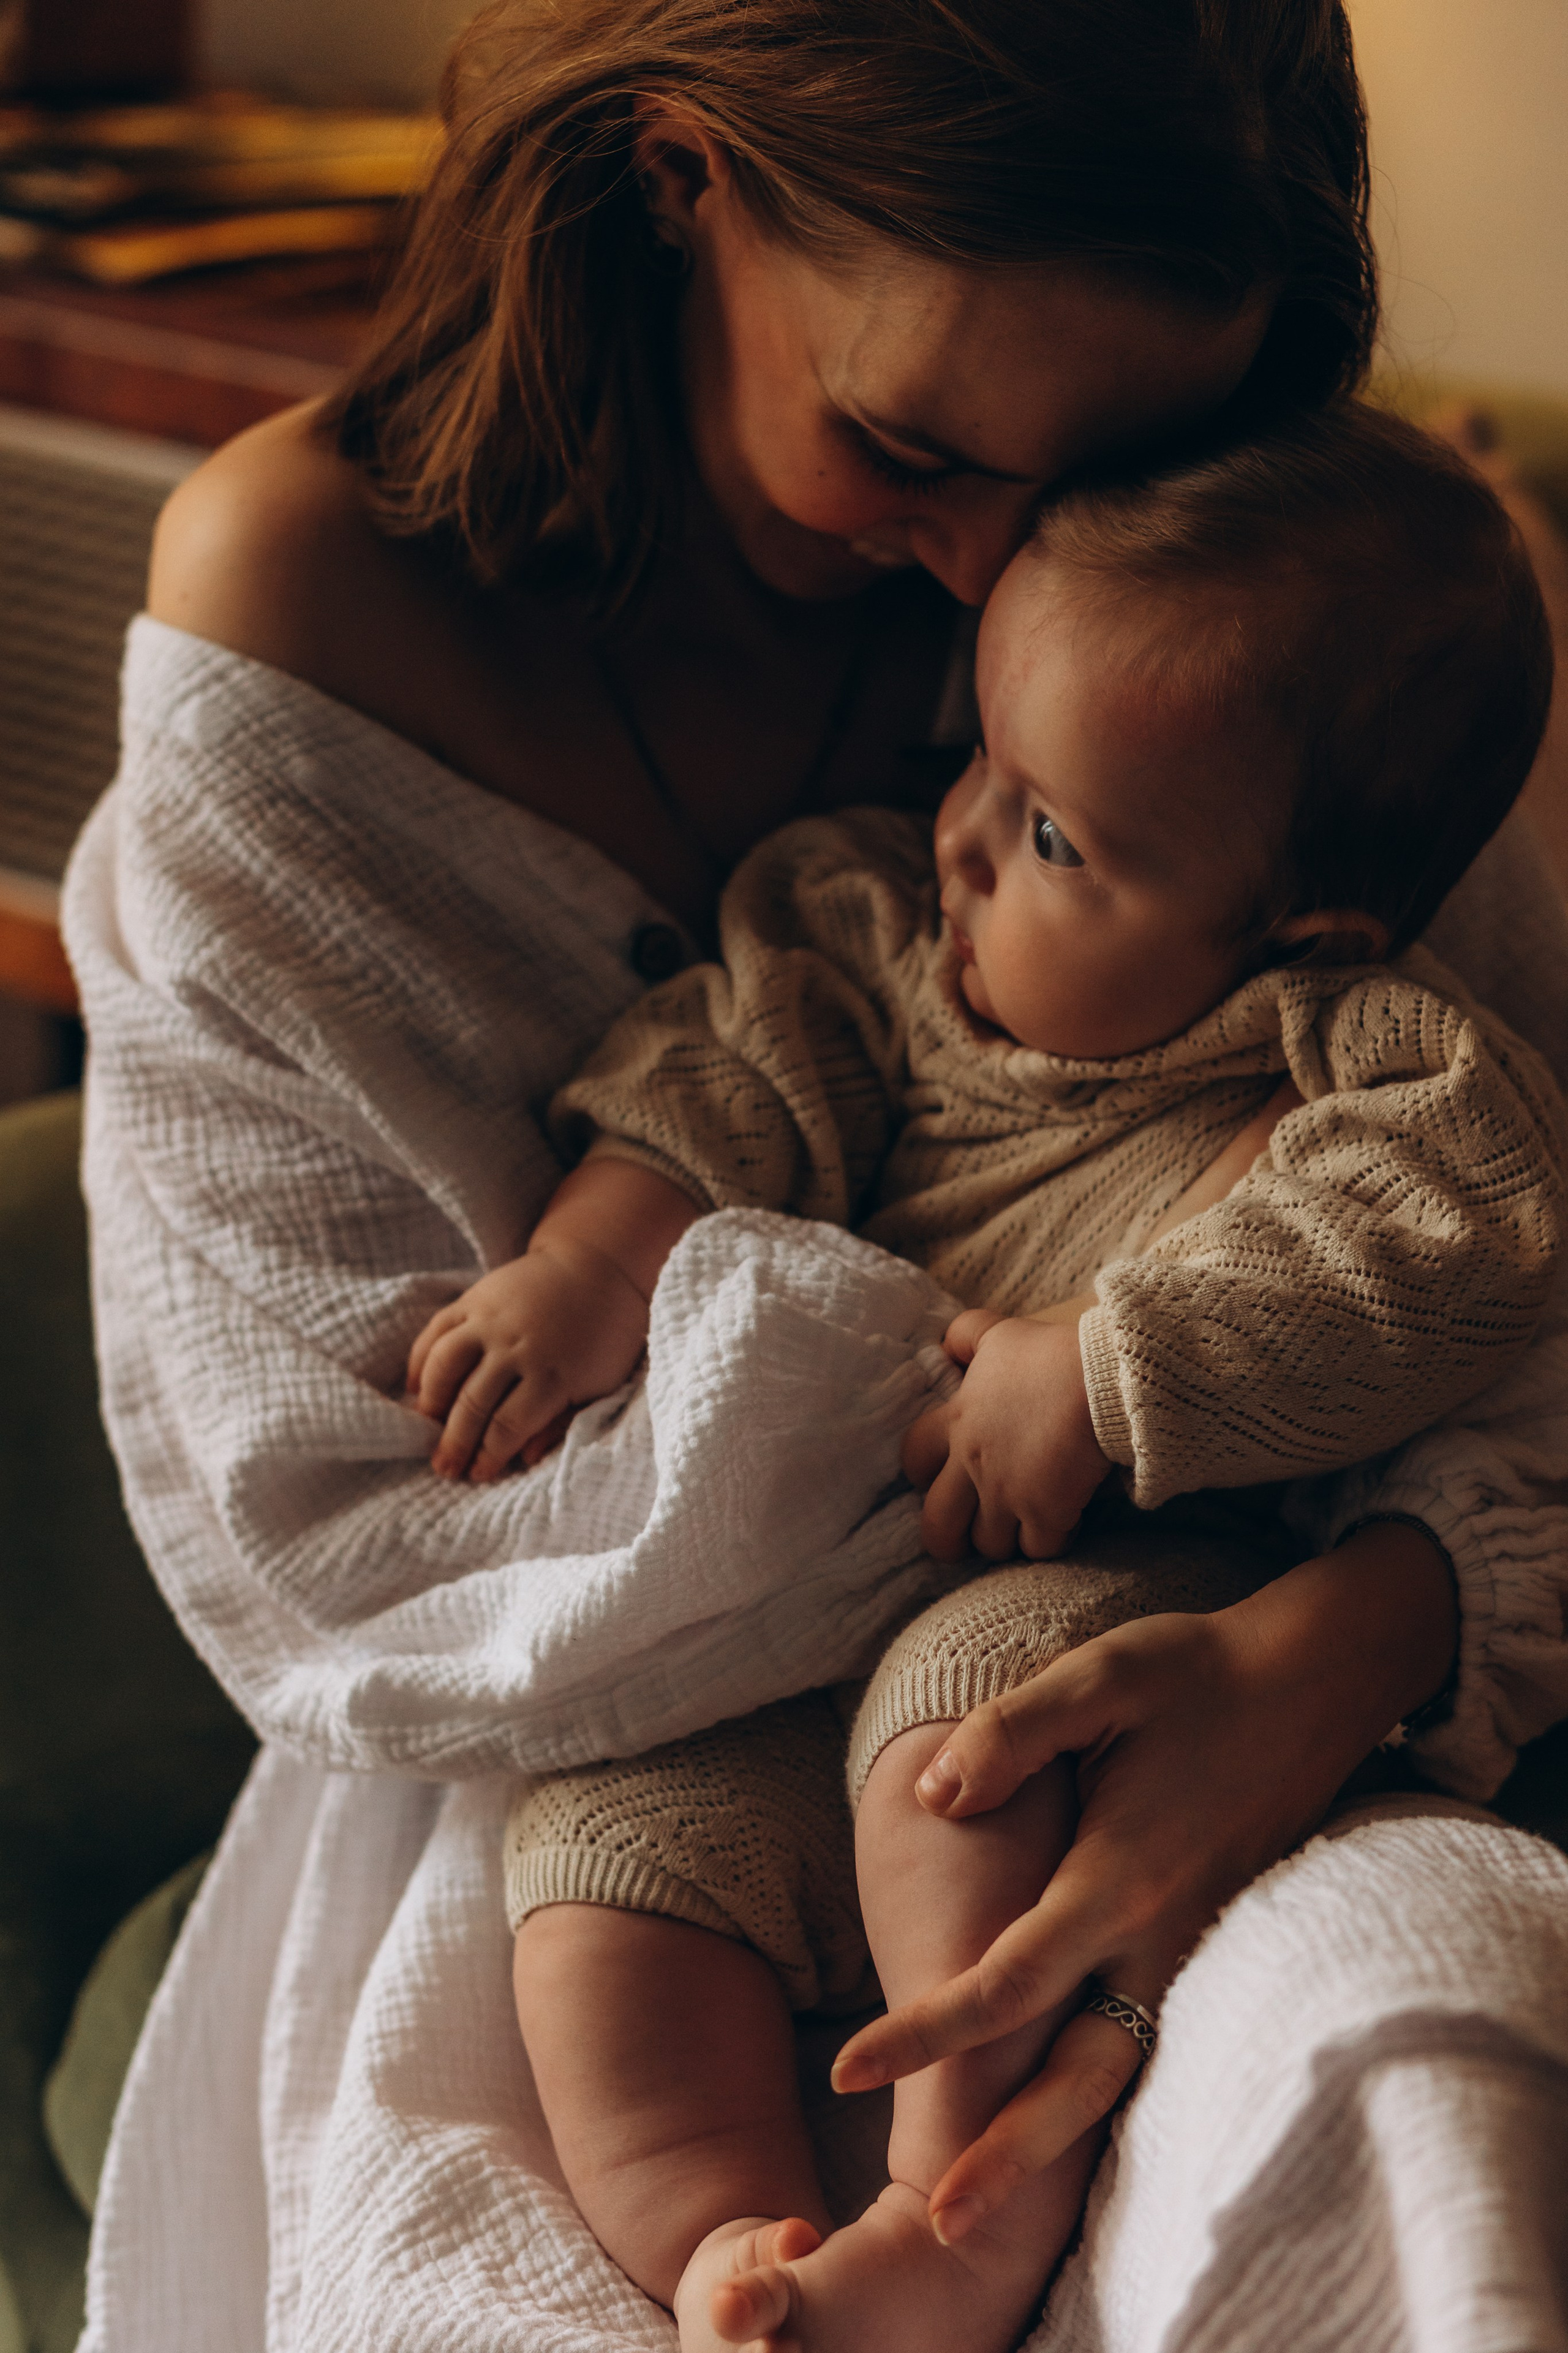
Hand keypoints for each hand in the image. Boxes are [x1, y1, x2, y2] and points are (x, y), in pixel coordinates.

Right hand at [406, 1238, 649, 1481]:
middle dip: (454, 1442)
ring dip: (431, 1400)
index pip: (508, 1426)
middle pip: (472, 1403)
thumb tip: (526, 1459)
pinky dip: (419, 1359)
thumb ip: (562, 1421)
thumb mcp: (600, 1384)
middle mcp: (515, 1345)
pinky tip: (414, 1385)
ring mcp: (491, 1318)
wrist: (600, 1265)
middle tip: (444, 1468)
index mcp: (552, 1372)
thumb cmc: (605, 1335)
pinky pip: (436, 1330)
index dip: (488, 1455)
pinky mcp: (475, 1296)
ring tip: (426, 1426)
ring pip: (444, 1364)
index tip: (476, 1475)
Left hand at [831, 1522, 1456, 2240]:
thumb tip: (933, 1797)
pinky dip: (1099, 2102)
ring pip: (1119, 2080)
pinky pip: (1148, 2048)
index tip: (850, 2067)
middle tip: (941, 2221)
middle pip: (1077, 2075)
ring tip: (981, 2210)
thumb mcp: (1099, 1675)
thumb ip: (1012, 1732)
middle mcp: (1157, 1936)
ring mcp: (1189, 1953)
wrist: (1311, 1684)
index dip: (926, 2031)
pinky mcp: (1204, 1949)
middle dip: (1008, 2152)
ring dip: (1052, 2147)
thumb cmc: (1193, 1672)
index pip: (1006, 1982)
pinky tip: (1052, 2130)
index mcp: (1117, 1878)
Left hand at [900, 1309, 1110, 1560]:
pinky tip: (1063, 1523)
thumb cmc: (1050, 1354)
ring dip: (1005, 1540)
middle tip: (964, 1537)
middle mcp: (973, 1466)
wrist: (1100, 1379)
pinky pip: (1038, 1551)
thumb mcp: (999, 1333)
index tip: (939, 1476)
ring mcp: (1007, 1495)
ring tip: (1022, 1525)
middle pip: (937, 1526)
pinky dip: (1048, 1544)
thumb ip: (965, 1336)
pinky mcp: (1046, 1514)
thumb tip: (945, 1347)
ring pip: (989, 1545)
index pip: (913, 1459)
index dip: (922, 1473)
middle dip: (947, 1540)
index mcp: (956, 1423)